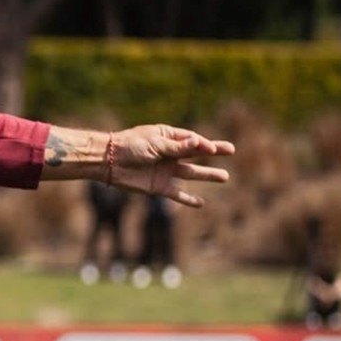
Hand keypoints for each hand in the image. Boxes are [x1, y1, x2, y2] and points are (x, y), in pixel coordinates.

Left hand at [109, 125, 234, 206]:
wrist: (108, 162)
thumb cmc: (129, 146)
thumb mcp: (155, 144)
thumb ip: (177, 147)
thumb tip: (201, 144)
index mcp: (168, 137)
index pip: (192, 140)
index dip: (205, 144)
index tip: (213, 149)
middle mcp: (169, 154)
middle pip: (196, 154)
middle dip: (213, 152)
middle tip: (232, 150)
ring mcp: (165, 171)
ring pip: (191, 174)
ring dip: (207, 175)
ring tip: (225, 177)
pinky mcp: (158, 187)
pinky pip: (176, 194)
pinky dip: (188, 199)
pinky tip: (201, 203)